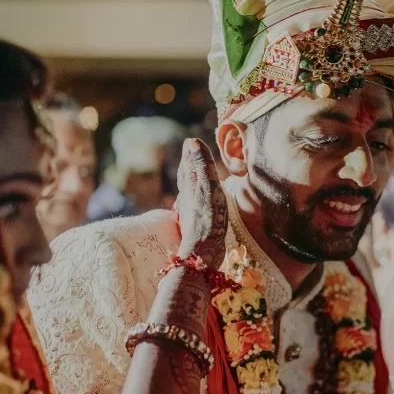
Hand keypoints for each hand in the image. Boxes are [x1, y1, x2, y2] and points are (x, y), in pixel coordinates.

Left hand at [175, 139, 227, 269]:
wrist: (203, 251)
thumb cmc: (207, 219)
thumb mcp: (207, 187)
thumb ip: (202, 165)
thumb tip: (192, 141)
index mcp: (190, 185)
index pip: (188, 164)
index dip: (190, 153)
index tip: (190, 142)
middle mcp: (187, 196)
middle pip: (186, 175)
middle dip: (189, 163)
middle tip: (190, 152)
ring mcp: (190, 209)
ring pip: (189, 188)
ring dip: (191, 178)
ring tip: (192, 172)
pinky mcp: (196, 221)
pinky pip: (194, 201)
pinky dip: (196, 193)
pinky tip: (198, 199)